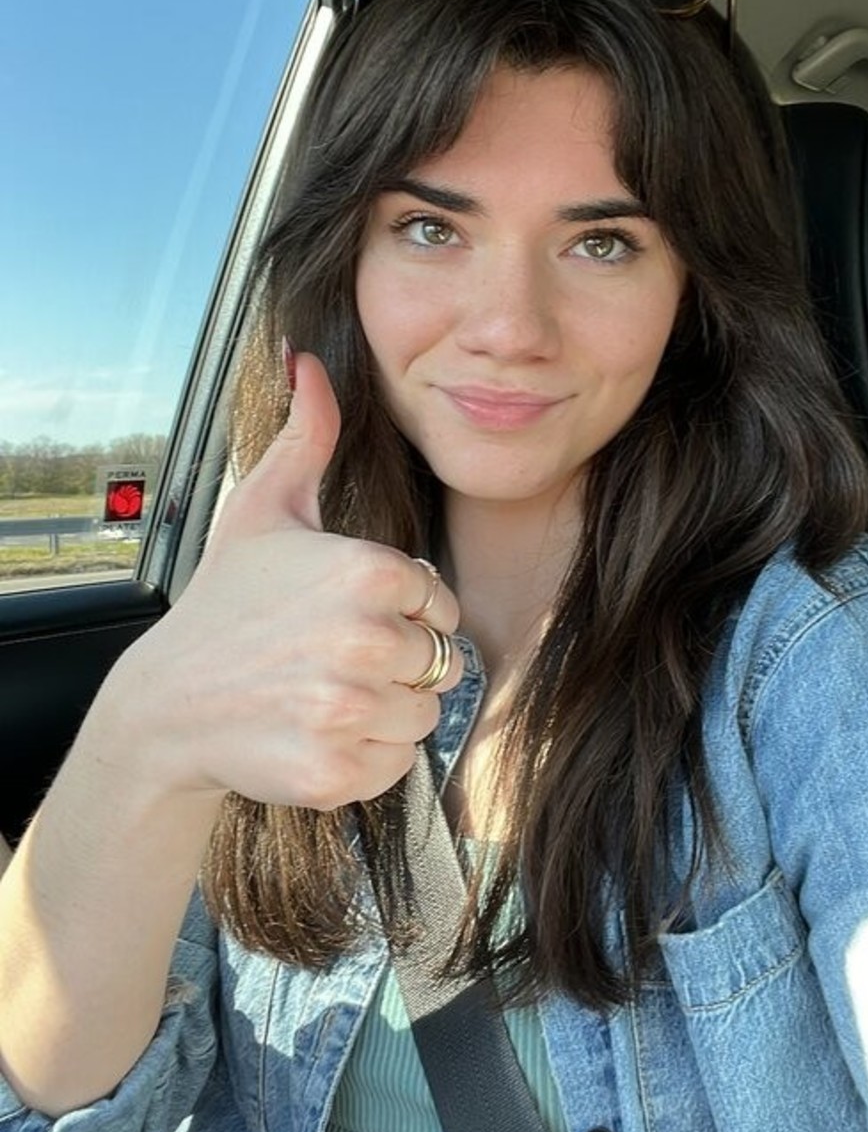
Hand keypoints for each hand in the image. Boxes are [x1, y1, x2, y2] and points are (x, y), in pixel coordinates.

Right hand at [84, 352, 462, 808]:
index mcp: (368, 570)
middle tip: (329, 660)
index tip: (346, 616)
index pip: (438, 602)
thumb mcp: (264, 510)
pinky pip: (397, 766)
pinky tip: (315, 731)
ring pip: (423, 717)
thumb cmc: (224, 604)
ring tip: (321, 693)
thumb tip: (308, 361)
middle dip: (396, 665)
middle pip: (438, 663)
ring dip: (384, 712)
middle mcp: (365, 639)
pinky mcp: (335, 770)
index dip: (400, 612)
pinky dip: (365, 757)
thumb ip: (306, 436)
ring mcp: (348, 710)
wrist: (165, 705)